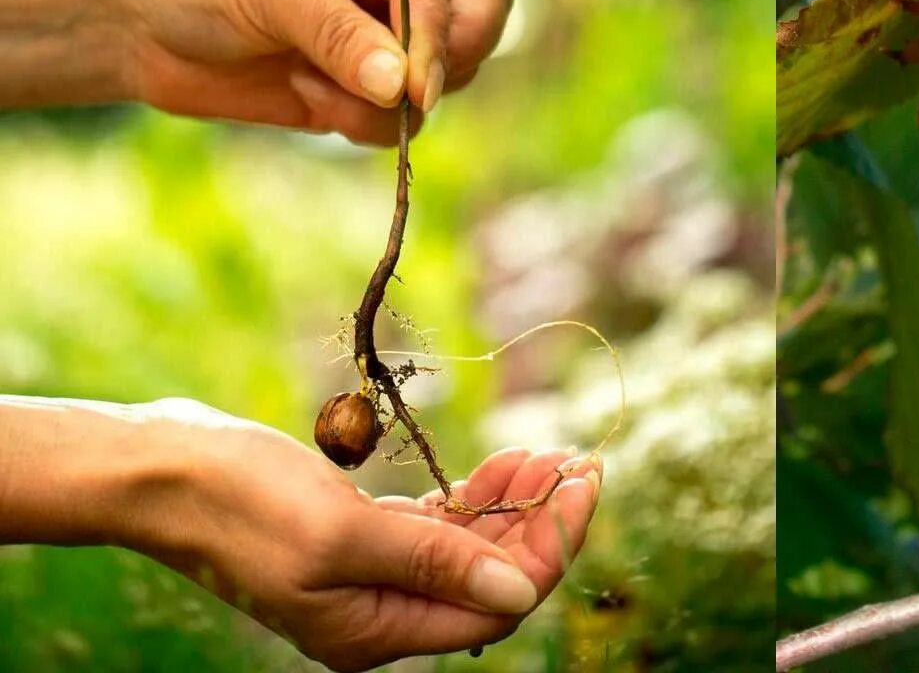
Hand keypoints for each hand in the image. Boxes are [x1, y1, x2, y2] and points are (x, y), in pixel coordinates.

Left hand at [123, 0, 513, 143]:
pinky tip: (302, 95)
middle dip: (448, 63)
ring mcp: (382, 37)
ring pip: (444, 82)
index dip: (438, 35)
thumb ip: (341, 35)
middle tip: (410, 95)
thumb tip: (405, 88)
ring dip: (388, 102)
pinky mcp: (361, 88)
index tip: (414, 85)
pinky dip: (361, 123)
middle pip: (478, 22)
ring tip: (312, 84)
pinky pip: (398, 121)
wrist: (133, 25)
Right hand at [135, 400, 598, 671]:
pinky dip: (472, 499)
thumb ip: (435, 562)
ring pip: (468, 549)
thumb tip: (520, 590)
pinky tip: (501, 465)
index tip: (585, 483)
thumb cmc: (245, 502)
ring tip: (547, 455)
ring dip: (512, 504)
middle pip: (491, 577)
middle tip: (576, 460)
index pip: (498, 602)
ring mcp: (370, 575)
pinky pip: (436, 530)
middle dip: (540, 521)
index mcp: (377, 630)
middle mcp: (380, 613)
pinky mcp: (359, 538)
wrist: (167, 472)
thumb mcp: (345, 534)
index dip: (550, 545)